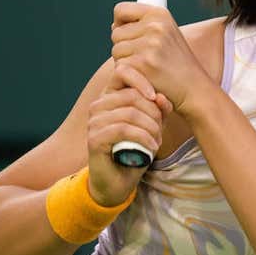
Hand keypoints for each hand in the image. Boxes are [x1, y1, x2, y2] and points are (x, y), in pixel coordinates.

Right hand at [85, 78, 172, 206]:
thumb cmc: (135, 150)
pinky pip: (123, 130)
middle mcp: (98, 106)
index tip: (158, 98)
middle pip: (132, 95)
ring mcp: (94, 122)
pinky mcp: (94, 138)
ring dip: (151, 128)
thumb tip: (162, 97)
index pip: (123, 72)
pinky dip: (143, 138)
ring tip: (157, 141)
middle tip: (160, 130)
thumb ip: (158, 110)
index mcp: (109, 97)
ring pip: (130, 113)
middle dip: (153, 113)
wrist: (118, 182)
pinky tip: (152, 147)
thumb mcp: (152, 126)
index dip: (143, 81)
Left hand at [109, 2, 211, 116]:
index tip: (129, 36)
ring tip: (145, 68)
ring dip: (125, 62)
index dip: (120, 24)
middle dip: (124, 47)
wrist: (194, 87)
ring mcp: (149, 44)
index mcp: (160, 14)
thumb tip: (114, 25)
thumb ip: (143, 26)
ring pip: (116, 50)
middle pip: (116, 33)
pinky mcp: (143, 63)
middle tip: (143, 59)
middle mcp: (155, 25)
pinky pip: (120, 66)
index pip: (121, 10)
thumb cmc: (178, 63)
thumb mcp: (167, 34)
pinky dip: (127, 75)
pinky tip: (143, 77)